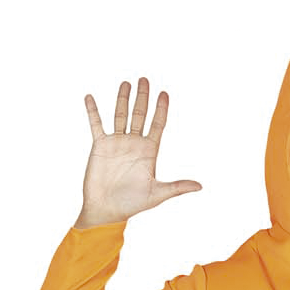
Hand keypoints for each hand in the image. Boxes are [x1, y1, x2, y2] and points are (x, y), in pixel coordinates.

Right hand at [78, 77, 202, 223]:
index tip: (164, 94)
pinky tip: (90, 97)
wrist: (107, 209)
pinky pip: (96, 124)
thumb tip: (199, 187)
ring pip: (120, 115)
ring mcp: (117, 142)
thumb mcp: (158, 193)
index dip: (161, 109)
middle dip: (143, 97)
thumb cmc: (133, 204)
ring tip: (126, 83)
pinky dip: (93, 111)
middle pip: (140, 115)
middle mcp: (134, 143)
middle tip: (145, 79)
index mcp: (149, 152)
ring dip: (122, 99)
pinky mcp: (100, 146)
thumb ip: (177, 187)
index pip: (158, 125)